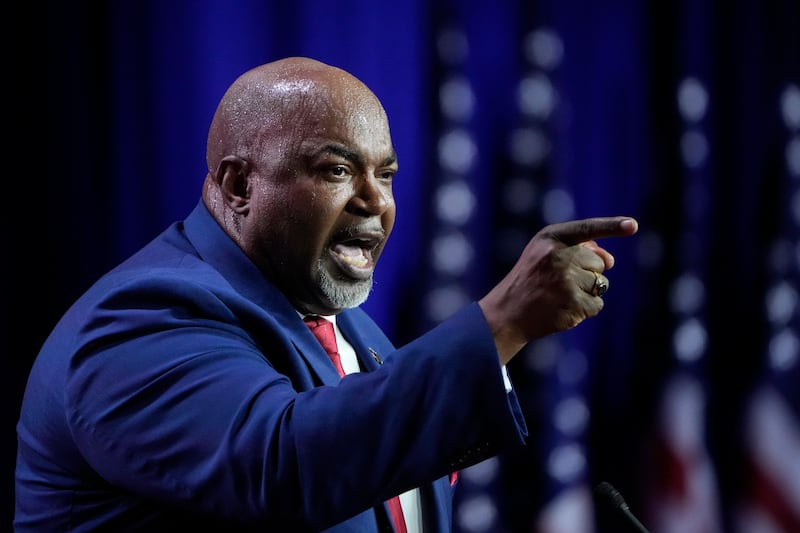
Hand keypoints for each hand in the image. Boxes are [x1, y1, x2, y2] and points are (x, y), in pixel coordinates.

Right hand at [478, 216, 637, 363]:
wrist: (508, 313)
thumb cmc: (530, 281)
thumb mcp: (544, 255)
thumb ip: (577, 250)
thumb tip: (610, 260)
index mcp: (551, 238)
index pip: (587, 229)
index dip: (612, 226)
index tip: (632, 226)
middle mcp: (558, 255)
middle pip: (599, 263)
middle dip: (588, 274)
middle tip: (559, 283)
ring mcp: (566, 279)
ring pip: (601, 284)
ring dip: (587, 293)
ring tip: (559, 296)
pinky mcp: (573, 302)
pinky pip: (598, 304)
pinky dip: (586, 309)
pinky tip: (564, 309)